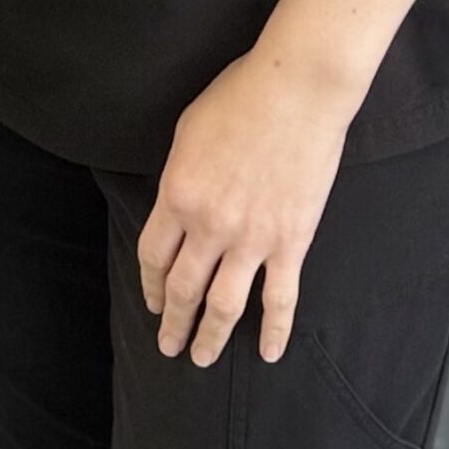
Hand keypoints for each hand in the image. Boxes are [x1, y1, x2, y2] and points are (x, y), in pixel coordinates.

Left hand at [136, 49, 352, 369]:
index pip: (152, 256)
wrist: (297, 89)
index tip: (153, 301)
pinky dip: (274, 332)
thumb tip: (179, 206)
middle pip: (183, 289)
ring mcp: (251, 239)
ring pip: (224, 306)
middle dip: (174, 323)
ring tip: (202, 358)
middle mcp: (209, 226)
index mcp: (177, 194)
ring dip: (210, 337)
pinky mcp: (290, 243)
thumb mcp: (188, 130)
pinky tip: (267, 353)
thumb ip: (180, 176)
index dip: (151, 285)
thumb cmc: (240, 96)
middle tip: (169, 346)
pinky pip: (279, 300)